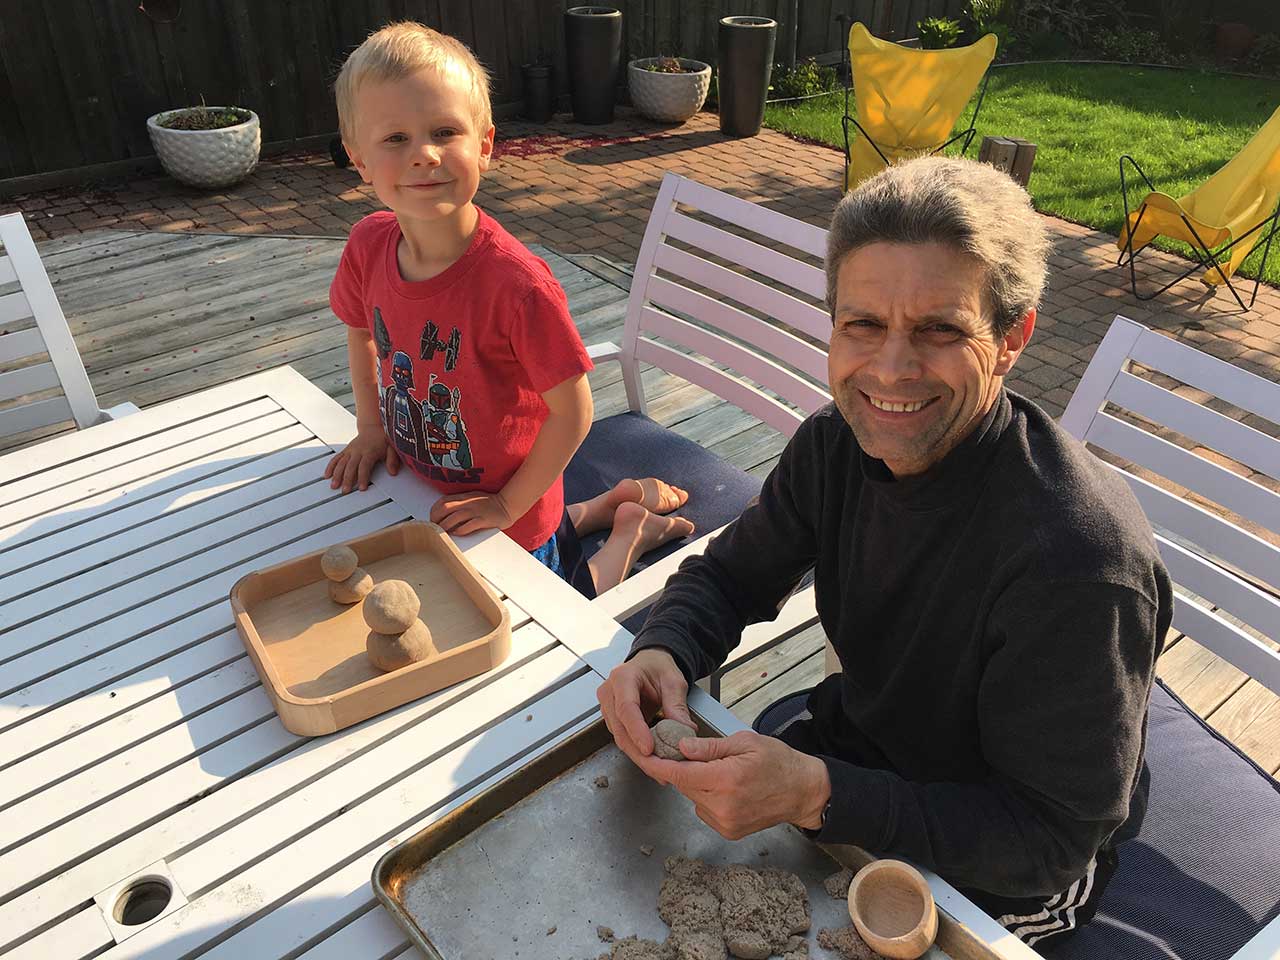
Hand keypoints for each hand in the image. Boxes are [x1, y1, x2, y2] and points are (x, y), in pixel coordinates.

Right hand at [324, 425, 399, 492]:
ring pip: (341, 463)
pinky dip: (330, 466)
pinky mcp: (346, 450)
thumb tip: (393, 472)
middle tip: (345, 491)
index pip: (364, 466)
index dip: (363, 477)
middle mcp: (358, 451)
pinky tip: (327, 475)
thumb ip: (392, 460)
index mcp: (370, 451)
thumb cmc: (383, 439)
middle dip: (347, 479)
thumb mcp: (392, 448)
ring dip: (337, 475)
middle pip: (351, 466)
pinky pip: (336, 458)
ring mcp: (350, 450)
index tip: (362, 488)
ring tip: (334, 486)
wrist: (373, 427)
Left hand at [429, 491, 512, 535]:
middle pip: (445, 508)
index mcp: (464, 497)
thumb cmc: (490, 503)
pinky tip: (456, 534)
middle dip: (436, 519)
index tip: (432, 519)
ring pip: (454, 517)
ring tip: (442, 532)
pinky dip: (460, 531)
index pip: (443, 501)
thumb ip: (459, 503)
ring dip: (445, 526)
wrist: (507, 505)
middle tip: (434, 527)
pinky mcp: (483, 520)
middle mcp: (468, 503)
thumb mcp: (472, 497)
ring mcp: (476, 511)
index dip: (434, 511)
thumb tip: (444, 512)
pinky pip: (468, 526)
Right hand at [596, 648, 694, 778]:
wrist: (650, 664)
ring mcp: (607, 706)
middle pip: (619, 727)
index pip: (626, 708)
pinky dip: (636, 749)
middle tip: (658, 766)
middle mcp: (609, 691)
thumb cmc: (658, 667)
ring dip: (637, 753)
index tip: (649, 748)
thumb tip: (684, 731)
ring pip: (619, 736)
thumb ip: (677, 705)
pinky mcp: (611, 718)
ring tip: (659, 767)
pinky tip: (652, 758)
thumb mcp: (673, 681)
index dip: (637, 731)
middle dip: (638, 750)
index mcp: (623, 677)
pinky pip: (622, 737)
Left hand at [644, 731, 831, 839]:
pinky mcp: (728, 831)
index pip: (680, 774)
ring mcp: (725, 822)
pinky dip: (706, 797)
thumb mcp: (745, 742)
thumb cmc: (778, 762)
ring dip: (696, 784)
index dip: (658, 765)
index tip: (644, 756)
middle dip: (682, 769)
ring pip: (693, 798)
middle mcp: (723, 805)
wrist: (802, 791)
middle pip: (684, 785)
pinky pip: (704, 810)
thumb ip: (710, 747)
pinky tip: (726, 788)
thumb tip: (681, 747)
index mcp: (727, 779)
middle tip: (690, 752)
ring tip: (720, 771)